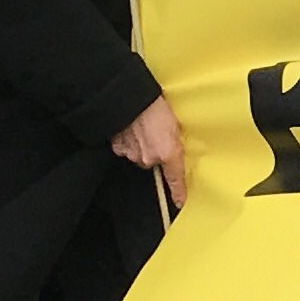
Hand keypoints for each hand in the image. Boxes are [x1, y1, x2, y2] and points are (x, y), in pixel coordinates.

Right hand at [111, 94, 190, 208]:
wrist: (129, 97)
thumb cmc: (156, 106)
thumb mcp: (175, 124)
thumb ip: (175, 142)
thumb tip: (174, 150)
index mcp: (169, 153)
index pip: (176, 180)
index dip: (179, 193)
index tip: (181, 203)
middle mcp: (150, 158)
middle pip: (154, 164)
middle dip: (155, 153)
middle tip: (156, 135)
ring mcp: (133, 154)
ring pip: (140, 156)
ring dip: (142, 147)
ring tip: (143, 128)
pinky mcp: (119, 148)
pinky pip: (126, 149)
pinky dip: (128, 142)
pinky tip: (131, 128)